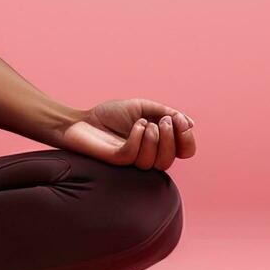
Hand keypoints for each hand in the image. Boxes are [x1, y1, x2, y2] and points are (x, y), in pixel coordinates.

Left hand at [53, 98, 196, 170]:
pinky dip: (138, 138)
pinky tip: (134, 126)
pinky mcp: (118, 161)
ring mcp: (134, 160)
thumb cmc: (109, 115)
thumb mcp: (141, 107)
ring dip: (154, 138)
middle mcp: (149, 155)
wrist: (80, 120)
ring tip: (143, 122)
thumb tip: (190, 123)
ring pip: (156, 161)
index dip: (187, 138)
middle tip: (162, 121)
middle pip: (173, 158)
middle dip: (172, 138)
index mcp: (158, 143)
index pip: (185, 151)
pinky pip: (135, 155)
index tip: (180, 121)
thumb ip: (165, 112)